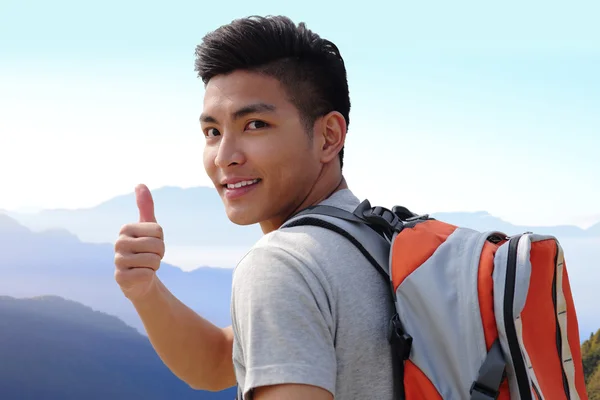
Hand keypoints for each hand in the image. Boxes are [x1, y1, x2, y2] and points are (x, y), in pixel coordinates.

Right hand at [114, 184, 164, 300]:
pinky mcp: (121, 278)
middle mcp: (118, 243)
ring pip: (154, 260)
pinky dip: (149, 276)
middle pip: (157, 245)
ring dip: (154, 265)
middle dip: (159, 254)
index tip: (151, 244)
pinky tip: (140, 275)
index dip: (161, 240)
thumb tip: (140, 184)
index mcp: (125, 229)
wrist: (139, 279)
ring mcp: (118, 261)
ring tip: (144, 266)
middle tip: (149, 257)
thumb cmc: (144, 249)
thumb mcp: (148, 227)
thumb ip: (145, 206)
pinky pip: (148, 273)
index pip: (158, 230)